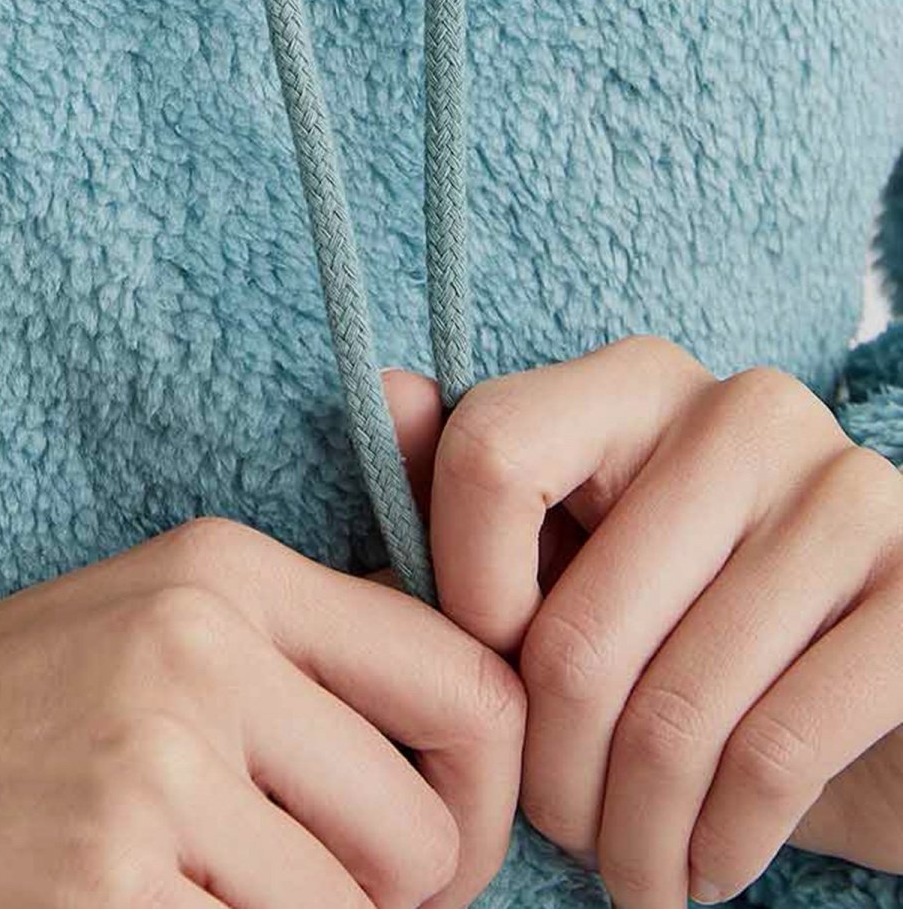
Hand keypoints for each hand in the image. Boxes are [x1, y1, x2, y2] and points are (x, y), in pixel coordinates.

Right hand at [0, 512, 523, 908]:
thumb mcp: (145, 624)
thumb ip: (301, 647)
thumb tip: (501, 696)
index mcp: (219, 569)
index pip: (466, 683)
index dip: (484, 791)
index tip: (433, 842)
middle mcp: (196, 649)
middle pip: (426, 831)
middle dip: (389, 901)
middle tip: (291, 896)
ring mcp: (151, 772)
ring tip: (198, 900)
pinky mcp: (113, 890)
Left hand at [380, 339, 902, 908]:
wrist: (889, 707)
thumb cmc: (700, 632)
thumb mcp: (582, 562)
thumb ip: (477, 494)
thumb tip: (388, 395)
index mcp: (640, 381)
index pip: (492, 453)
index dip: (466, 596)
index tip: (491, 680)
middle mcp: (744, 411)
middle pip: (577, 625)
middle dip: (554, 775)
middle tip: (563, 834)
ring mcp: (845, 495)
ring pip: (674, 710)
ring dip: (638, 832)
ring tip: (632, 873)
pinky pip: (777, 751)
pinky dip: (725, 841)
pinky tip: (710, 867)